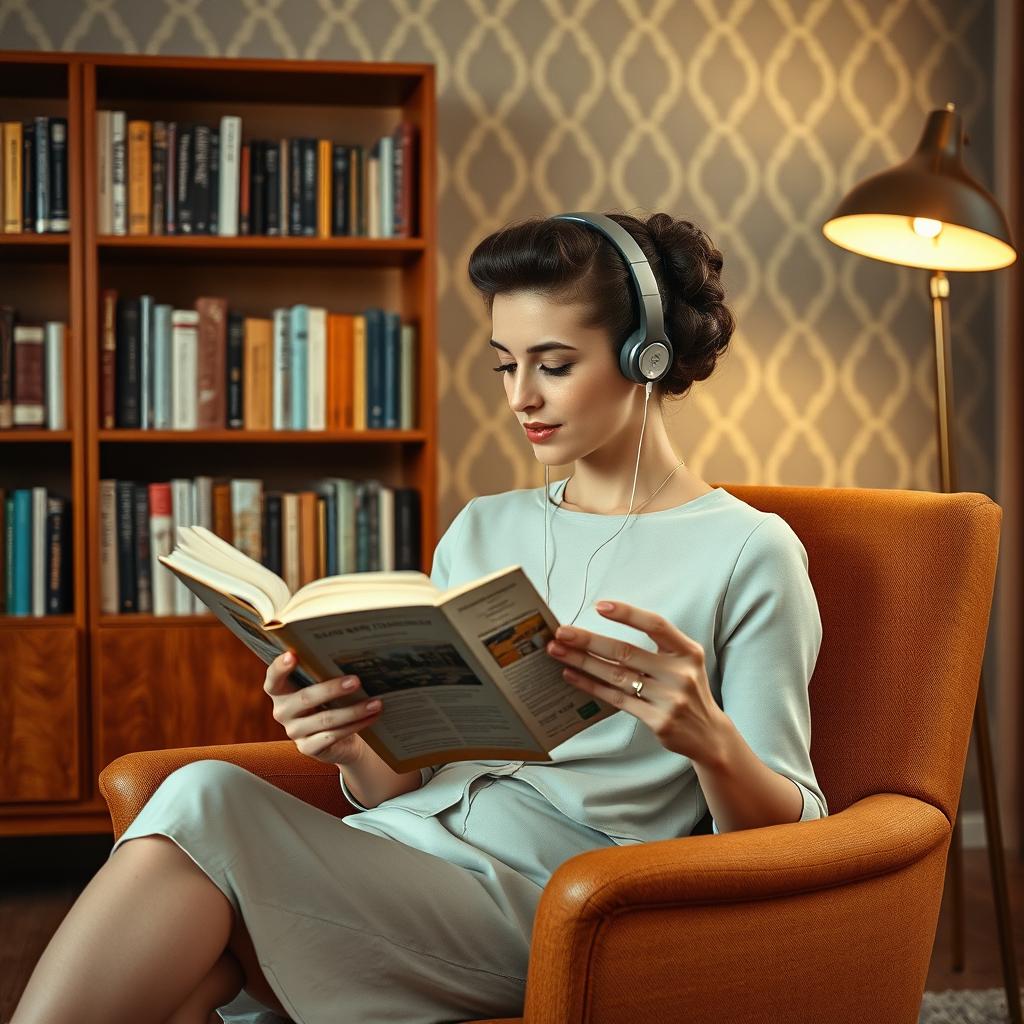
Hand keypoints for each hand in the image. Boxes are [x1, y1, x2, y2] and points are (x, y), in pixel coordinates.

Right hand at [263, 651, 381, 766]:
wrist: (338, 739)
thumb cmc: (329, 702)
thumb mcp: (323, 687)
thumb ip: (323, 673)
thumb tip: (351, 657)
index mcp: (281, 691)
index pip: (273, 679)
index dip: (280, 668)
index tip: (291, 655)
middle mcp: (282, 712)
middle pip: (305, 698)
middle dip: (332, 689)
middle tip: (357, 681)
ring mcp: (294, 732)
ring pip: (325, 719)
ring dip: (353, 710)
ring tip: (375, 702)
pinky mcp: (309, 748)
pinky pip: (334, 735)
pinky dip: (356, 725)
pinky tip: (372, 717)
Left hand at [545, 601, 728, 766]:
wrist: (708, 734)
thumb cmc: (687, 690)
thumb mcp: (684, 661)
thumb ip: (657, 646)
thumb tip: (608, 631)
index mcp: (687, 651)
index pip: (655, 625)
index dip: (628, 614)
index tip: (600, 606)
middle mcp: (680, 673)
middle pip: (625, 651)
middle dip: (589, 641)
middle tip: (562, 632)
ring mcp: (669, 698)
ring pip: (616, 676)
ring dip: (583, 662)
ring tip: (558, 651)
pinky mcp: (657, 720)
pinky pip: (616, 699)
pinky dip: (591, 686)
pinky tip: (572, 675)